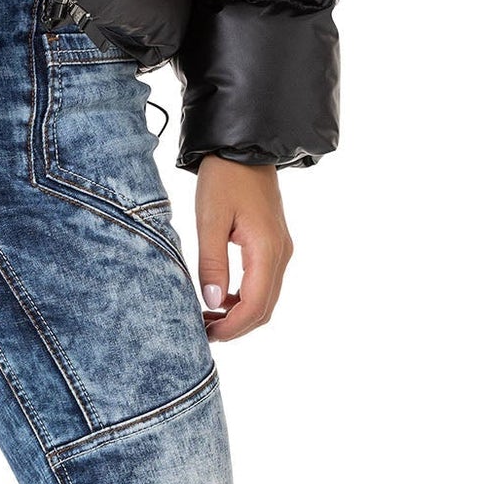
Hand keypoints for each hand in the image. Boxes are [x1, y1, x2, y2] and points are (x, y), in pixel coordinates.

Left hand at [194, 157, 292, 341]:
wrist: (245, 148)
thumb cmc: (225, 179)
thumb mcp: (209, 220)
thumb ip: (212, 263)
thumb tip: (212, 303)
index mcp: (266, 250)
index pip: (254, 306)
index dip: (232, 328)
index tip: (206, 335)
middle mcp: (280, 254)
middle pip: (264, 309)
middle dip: (236, 327)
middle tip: (204, 332)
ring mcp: (281, 250)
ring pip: (266, 299)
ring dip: (240, 315)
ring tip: (208, 318)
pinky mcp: (274, 245)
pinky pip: (264, 283)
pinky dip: (244, 299)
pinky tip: (220, 297)